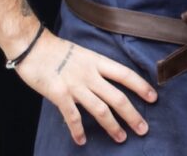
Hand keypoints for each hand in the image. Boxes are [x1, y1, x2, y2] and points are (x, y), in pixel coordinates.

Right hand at [15, 29, 156, 144]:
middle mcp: (90, 74)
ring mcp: (75, 85)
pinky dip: (78, 130)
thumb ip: (95, 69)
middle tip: (143, 129)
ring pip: (100, 109)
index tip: (153, 98)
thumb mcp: (83, 54)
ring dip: (112, 126)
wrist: (33, 46)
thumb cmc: (57, 50)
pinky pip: (72, 116)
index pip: (125, 74)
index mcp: (98, 61)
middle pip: (117, 96)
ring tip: (121, 138)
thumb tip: (106, 83)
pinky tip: (82, 141)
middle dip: (132, 114)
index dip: (141, 86)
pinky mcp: (59, 94)